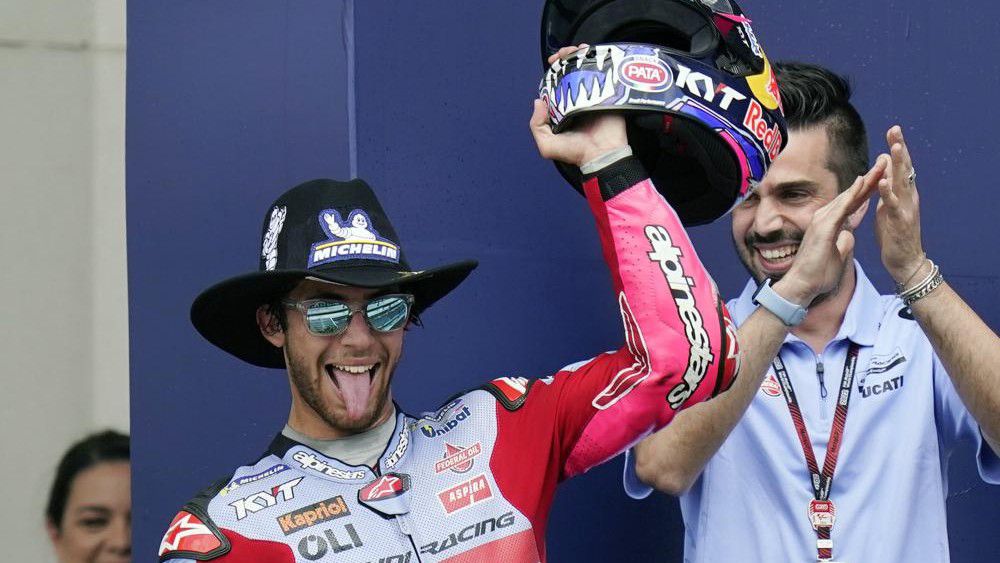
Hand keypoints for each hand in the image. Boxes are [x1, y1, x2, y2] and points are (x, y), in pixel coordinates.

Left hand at [530, 45, 627, 166]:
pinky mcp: (610, 92)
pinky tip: (592, 52)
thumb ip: (537, 125)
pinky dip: (600, 59)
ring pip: (588, 67)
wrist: (602, 155)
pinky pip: (606, 72)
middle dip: (566, 57)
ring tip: (577, 50)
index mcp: (564, 106)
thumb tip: (538, 100)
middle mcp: (579, 98)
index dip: (555, 69)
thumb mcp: (547, 145)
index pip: (558, 81)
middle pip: (572, 70)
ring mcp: (595, 94)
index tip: (553, 61)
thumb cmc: (575, 152)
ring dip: (581, 54)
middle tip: (564, 54)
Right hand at [776, 157, 885, 304]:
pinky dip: (853, 194)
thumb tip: (849, 235)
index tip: (881, 178)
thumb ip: (843, 242)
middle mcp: (825, 218)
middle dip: (869, 179)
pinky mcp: (823, 227)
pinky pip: (841, 207)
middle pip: (851, 195)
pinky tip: (863, 182)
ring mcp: (822, 221)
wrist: (802, 286)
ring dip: (865, 181)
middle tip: (884, 162)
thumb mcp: (837, 254)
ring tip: (880, 166)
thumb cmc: (817, 274)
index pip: (852, 203)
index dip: (867, 191)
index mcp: (830, 224)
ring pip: (848, 197)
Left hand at [874, 125, 926, 284]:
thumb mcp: (888, 206)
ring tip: (893, 148)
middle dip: (899, 148)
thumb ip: (887, 186)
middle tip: (895, 129)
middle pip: (904, 168)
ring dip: (898, 165)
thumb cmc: (894, 233)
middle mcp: (908, 197)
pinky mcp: (900, 221)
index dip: (897, 148)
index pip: (901, 166)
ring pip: (902, 183)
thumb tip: (884, 166)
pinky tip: (883, 181)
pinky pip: (893, 205)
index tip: (893, 130)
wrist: (904, 261)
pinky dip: (888, 192)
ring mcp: (906, 208)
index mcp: (903, 192)